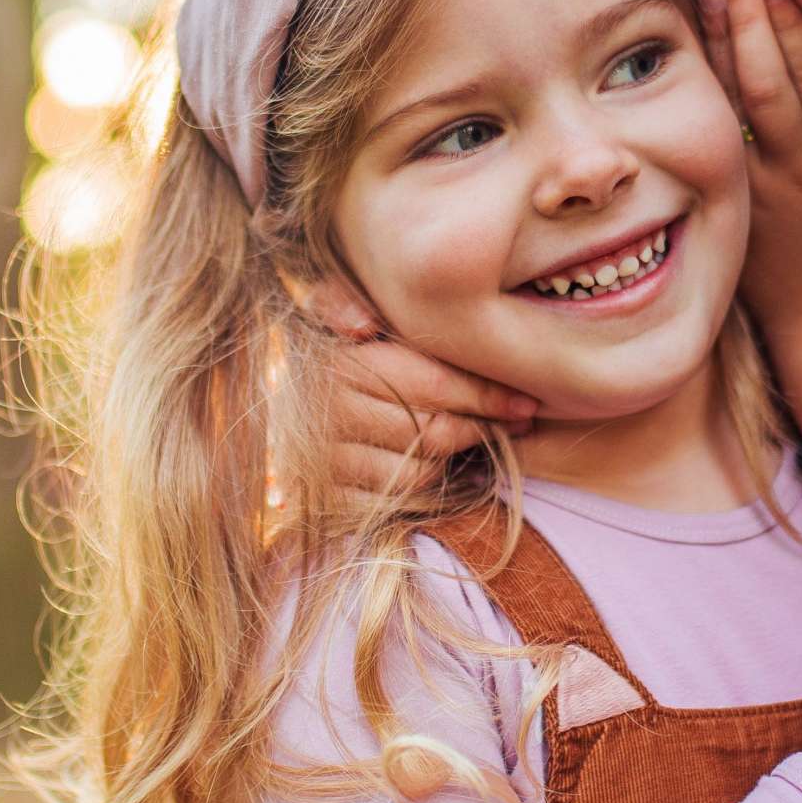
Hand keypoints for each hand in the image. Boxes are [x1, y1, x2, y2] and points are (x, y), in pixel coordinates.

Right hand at [302, 282, 538, 496]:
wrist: (274, 412)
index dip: (486, 393)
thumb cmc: (326, 356)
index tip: (526, 400)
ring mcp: (326, 464)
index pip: (432, 383)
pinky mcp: (328, 500)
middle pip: (433, 431)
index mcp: (338, 363)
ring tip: (477, 438)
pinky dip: (424, 488)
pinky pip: (397, 501)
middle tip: (518, 422)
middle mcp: (328, 415)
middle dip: (484, 428)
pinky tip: (435, 465)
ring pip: (420, 471)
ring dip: (456, 459)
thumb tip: (359, 324)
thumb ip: (343, 301)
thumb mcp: (331, 314)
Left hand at [703, 0, 801, 346]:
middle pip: (766, 85)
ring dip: (716, 45)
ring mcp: (755, 186)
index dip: (793, 28)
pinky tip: (687, 47)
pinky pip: (712, 135)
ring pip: (730, 106)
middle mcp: (795, 168)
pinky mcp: (729, 200)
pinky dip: (700, 89)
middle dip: (747, 23)